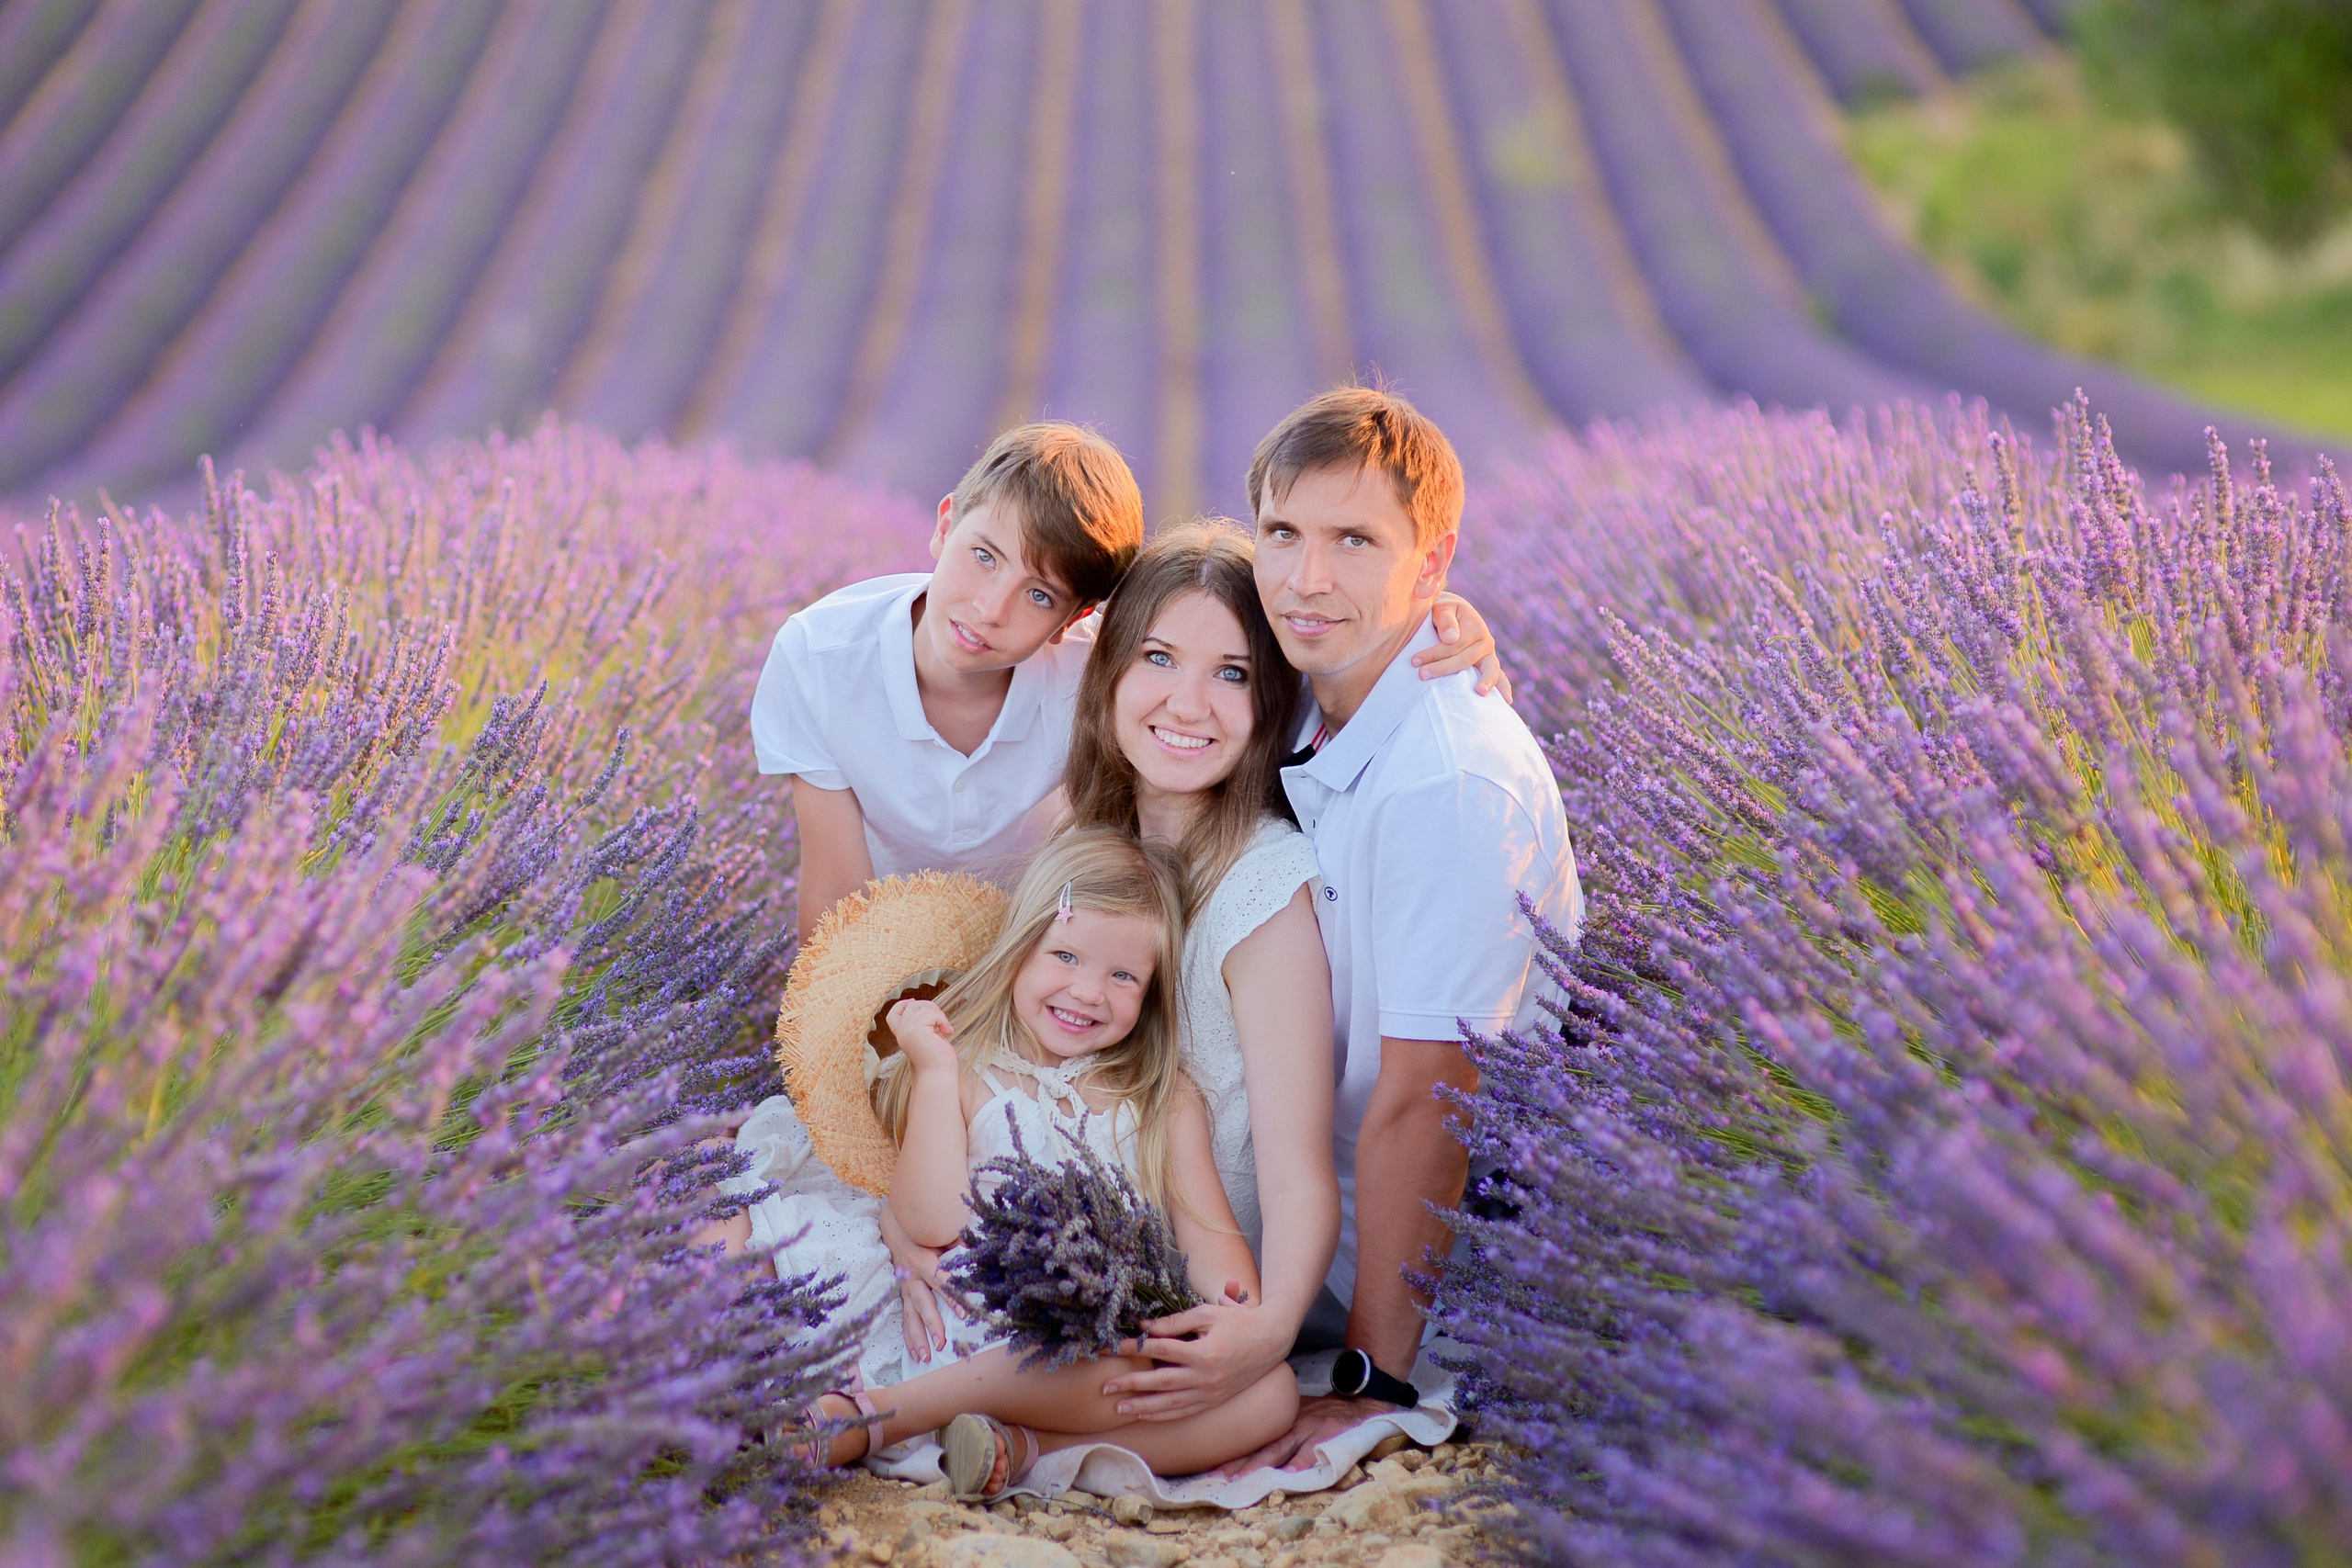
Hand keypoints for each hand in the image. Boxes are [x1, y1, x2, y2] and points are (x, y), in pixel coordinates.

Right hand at [878, 1200, 961, 1361]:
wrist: (894, 1226)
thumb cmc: (923, 1229)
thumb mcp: (940, 1231)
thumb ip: (958, 1243)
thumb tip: (979, 1252)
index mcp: (923, 1260)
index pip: (941, 1282)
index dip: (952, 1298)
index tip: (964, 1314)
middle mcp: (912, 1277)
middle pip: (923, 1304)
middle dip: (932, 1325)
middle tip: (942, 1344)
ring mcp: (905, 1288)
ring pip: (911, 1317)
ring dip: (918, 1338)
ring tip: (925, 1357)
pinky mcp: (903, 1295)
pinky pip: (905, 1319)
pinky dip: (909, 1338)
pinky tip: (915, 1354)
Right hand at [886, 998, 957, 1074]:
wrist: (939, 1074)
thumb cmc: (937, 1058)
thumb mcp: (926, 1037)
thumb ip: (922, 1025)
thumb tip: (926, 1007)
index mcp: (902, 1035)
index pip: (893, 1014)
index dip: (902, 1005)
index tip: (914, 1002)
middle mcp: (902, 1033)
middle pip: (911, 1006)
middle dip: (929, 1006)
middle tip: (941, 1018)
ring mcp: (908, 1031)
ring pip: (923, 1008)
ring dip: (939, 1015)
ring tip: (946, 1027)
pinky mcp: (918, 1031)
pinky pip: (932, 1014)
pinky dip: (943, 1020)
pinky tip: (948, 1031)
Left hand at [1101, 1284, 1293, 1421]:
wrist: (1271, 1340)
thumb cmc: (1238, 1321)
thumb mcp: (1207, 1314)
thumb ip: (1175, 1322)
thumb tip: (1145, 1328)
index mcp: (1204, 1352)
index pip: (1160, 1349)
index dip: (1135, 1347)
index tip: (1113, 1347)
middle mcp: (1206, 1377)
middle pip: (1160, 1382)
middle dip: (1131, 1384)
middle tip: (1105, 1387)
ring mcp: (1210, 1392)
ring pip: (1170, 1403)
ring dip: (1142, 1407)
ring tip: (1119, 1408)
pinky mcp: (1214, 1400)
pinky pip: (1184, 1411)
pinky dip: (1163, 1415)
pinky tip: (1145, 1415)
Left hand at [1209, 1394, 1395, 1477]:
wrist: (1357, 1401)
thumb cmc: (1323, 1412)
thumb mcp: (1296, 1413)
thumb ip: (1277, 1425)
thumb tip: (1248, 1437)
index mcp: (1281, 1424)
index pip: (1253, 1440)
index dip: (1232, 1455)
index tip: (1212, 1469)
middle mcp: (1290, 1425)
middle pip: (1261, 1447)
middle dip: (1239, 1464)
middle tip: (1219, 1478)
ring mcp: (1308, 1428)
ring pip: (1280, 1448)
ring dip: (1261, 1466)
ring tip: (1245, 1480)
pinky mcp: (1328, 1431)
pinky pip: (1313, 1448)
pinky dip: (1302, 1462)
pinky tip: (1291, 1475)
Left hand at [1417, 593, 1511, 701]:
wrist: (1455, 614)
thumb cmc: (1444, 613)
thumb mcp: (1443, 608)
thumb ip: (1446, 619)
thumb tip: (1450, 639)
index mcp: (1475, 626)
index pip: (1453, 645)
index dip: (1433, 653)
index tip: (1414, 661)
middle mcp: (1486, 641)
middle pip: (1465, 659)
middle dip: (1443, 668)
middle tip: (1421, 675)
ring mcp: (1489, 655)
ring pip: (1488, 669)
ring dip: (1484, 682)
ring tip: (1479, 692)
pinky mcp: (1488, 665)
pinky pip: (1499, 676)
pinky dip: (1502, 687)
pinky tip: (1506, 701)